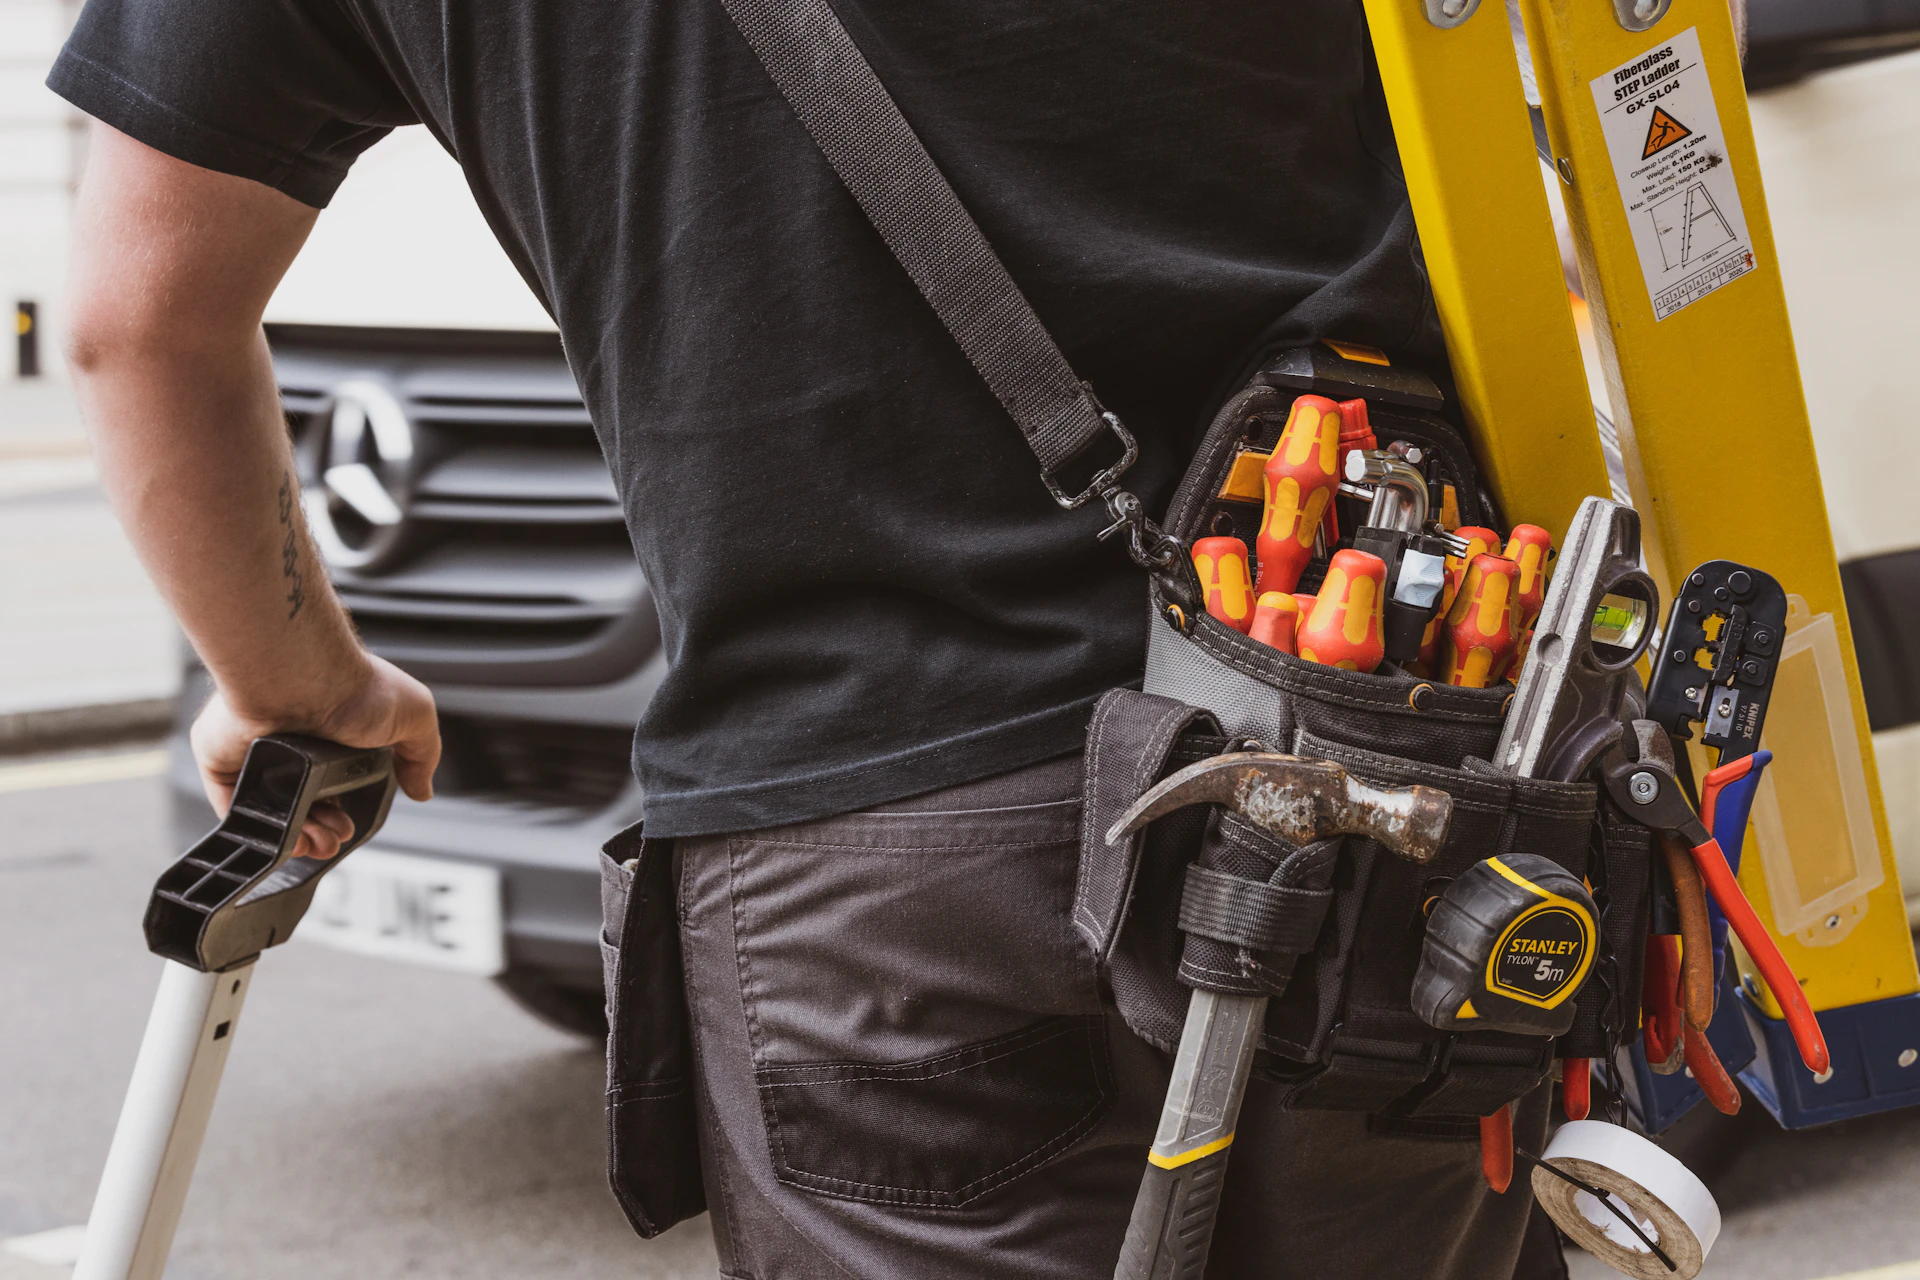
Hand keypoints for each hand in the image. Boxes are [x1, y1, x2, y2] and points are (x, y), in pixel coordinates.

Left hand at [190, 653, 440, 858]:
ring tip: (317, 843)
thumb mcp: (416, 716)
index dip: (346, 811)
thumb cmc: (356, 687)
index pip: (335, 784)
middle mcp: (293, 744)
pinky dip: (260, 830)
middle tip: (336, 837)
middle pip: (304, 803)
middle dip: (325, 830)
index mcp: (333, 732)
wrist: (304, 680)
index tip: (353, 826)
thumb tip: (422, 790)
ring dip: (297, 836)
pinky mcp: (223, 763)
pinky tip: (287, 839)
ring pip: (272, 811)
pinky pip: (236, 808)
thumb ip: (423, 755)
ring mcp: (255, 755)